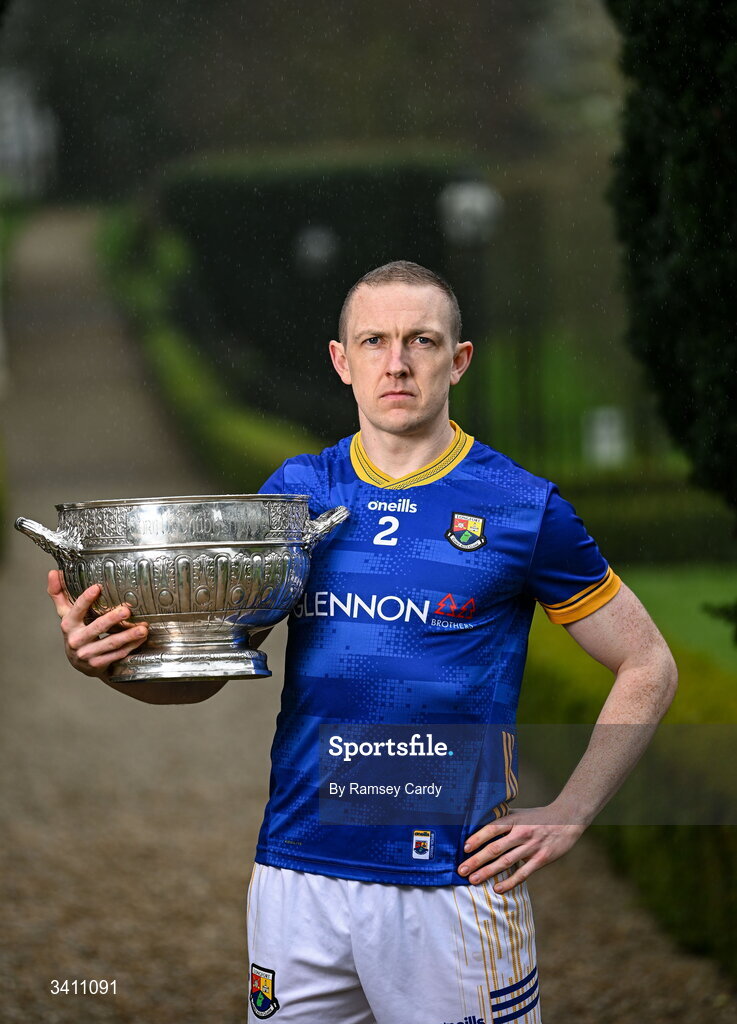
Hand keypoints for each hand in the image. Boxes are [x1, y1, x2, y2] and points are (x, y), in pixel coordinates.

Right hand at [47, 570, 148, 678]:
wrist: (79, 663)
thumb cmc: (76, 632)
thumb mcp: (66, 614)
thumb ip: (59, 594)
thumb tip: (53, 572)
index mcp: (69, 625)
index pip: (76, 610)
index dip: (86, 599)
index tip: (98, 588)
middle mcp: (76, 640)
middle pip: (96, 628)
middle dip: (112, 619)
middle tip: (126, 610)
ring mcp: (87, 654)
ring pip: (110, 644)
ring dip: (128, 636)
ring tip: (142, 629)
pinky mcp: (98, 664)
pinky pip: (117, 655)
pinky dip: (131, 646)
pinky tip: (141, 638)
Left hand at [457, 805, 586, 892]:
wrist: (567, 820)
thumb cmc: (538, 817)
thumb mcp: (520, 812)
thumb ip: (502, 818)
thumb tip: (478, 821)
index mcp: (514, 819)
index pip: (492, 828)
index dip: (478, 838)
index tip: (465, 848)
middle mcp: (521, 833)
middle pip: (495, 848)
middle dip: (477, 860)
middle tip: (461, 870)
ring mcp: (531, 847)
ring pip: (506, 862)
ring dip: (488, 872)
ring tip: (472, 880)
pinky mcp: (541, 859)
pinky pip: (522, 873)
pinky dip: (509, 882)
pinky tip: (497, 889)